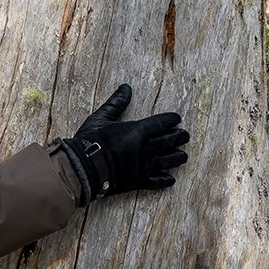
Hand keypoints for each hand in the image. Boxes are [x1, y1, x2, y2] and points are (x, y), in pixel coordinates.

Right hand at [58, 83, 188, 198]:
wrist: (82, 168)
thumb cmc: (89, 140)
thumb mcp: (101, 117)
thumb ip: (116, 103)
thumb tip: (126, 87)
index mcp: (137, 130)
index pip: (161, 123)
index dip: (172, 120)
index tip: (177, 119)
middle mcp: (145, 148)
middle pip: (169, 141)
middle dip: (180, 137)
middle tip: (186, 136)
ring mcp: (143, 166)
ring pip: (168, 161)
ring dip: (178, 158)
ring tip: (184, 156)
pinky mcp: (138, 181)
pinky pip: (157, 182)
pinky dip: (165, 180)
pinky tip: (171, 179)